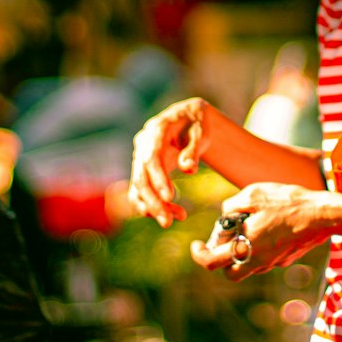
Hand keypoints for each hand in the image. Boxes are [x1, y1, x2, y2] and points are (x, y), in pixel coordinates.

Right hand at [128, 97, 212, 226]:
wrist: (189, 120)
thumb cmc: (197, 125)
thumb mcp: (201, 132)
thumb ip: (194, 150)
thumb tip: (188, 169)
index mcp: (155, 130)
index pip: (151, 157)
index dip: (158, 178)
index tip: (170, 197)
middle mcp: (142, 144)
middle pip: (141, 177)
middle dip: (153, 202)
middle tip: (167, 222)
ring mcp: (140, 158)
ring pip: (139, 188)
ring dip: (153, 207)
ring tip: (176, 218)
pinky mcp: (143, 170)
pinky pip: (142, 191)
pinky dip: (153, 205)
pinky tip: (170, 214)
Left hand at [190, 181, 327, 277]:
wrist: (322, 215)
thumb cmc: (287, 202)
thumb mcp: (253, 194)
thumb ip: (231, 206)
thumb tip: (224, 215)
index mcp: (245, 248)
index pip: (212, 263)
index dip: (199, 255)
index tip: (196, 245)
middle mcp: (258, 262)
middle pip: (231, 273)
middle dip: (223, 259)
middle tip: (224, 240)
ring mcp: (274, 263)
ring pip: (249, 266)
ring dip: (242, 252)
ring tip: (248, 227)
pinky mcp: (286, 259)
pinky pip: (265, 258)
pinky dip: (259, 247)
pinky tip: (268, 226)